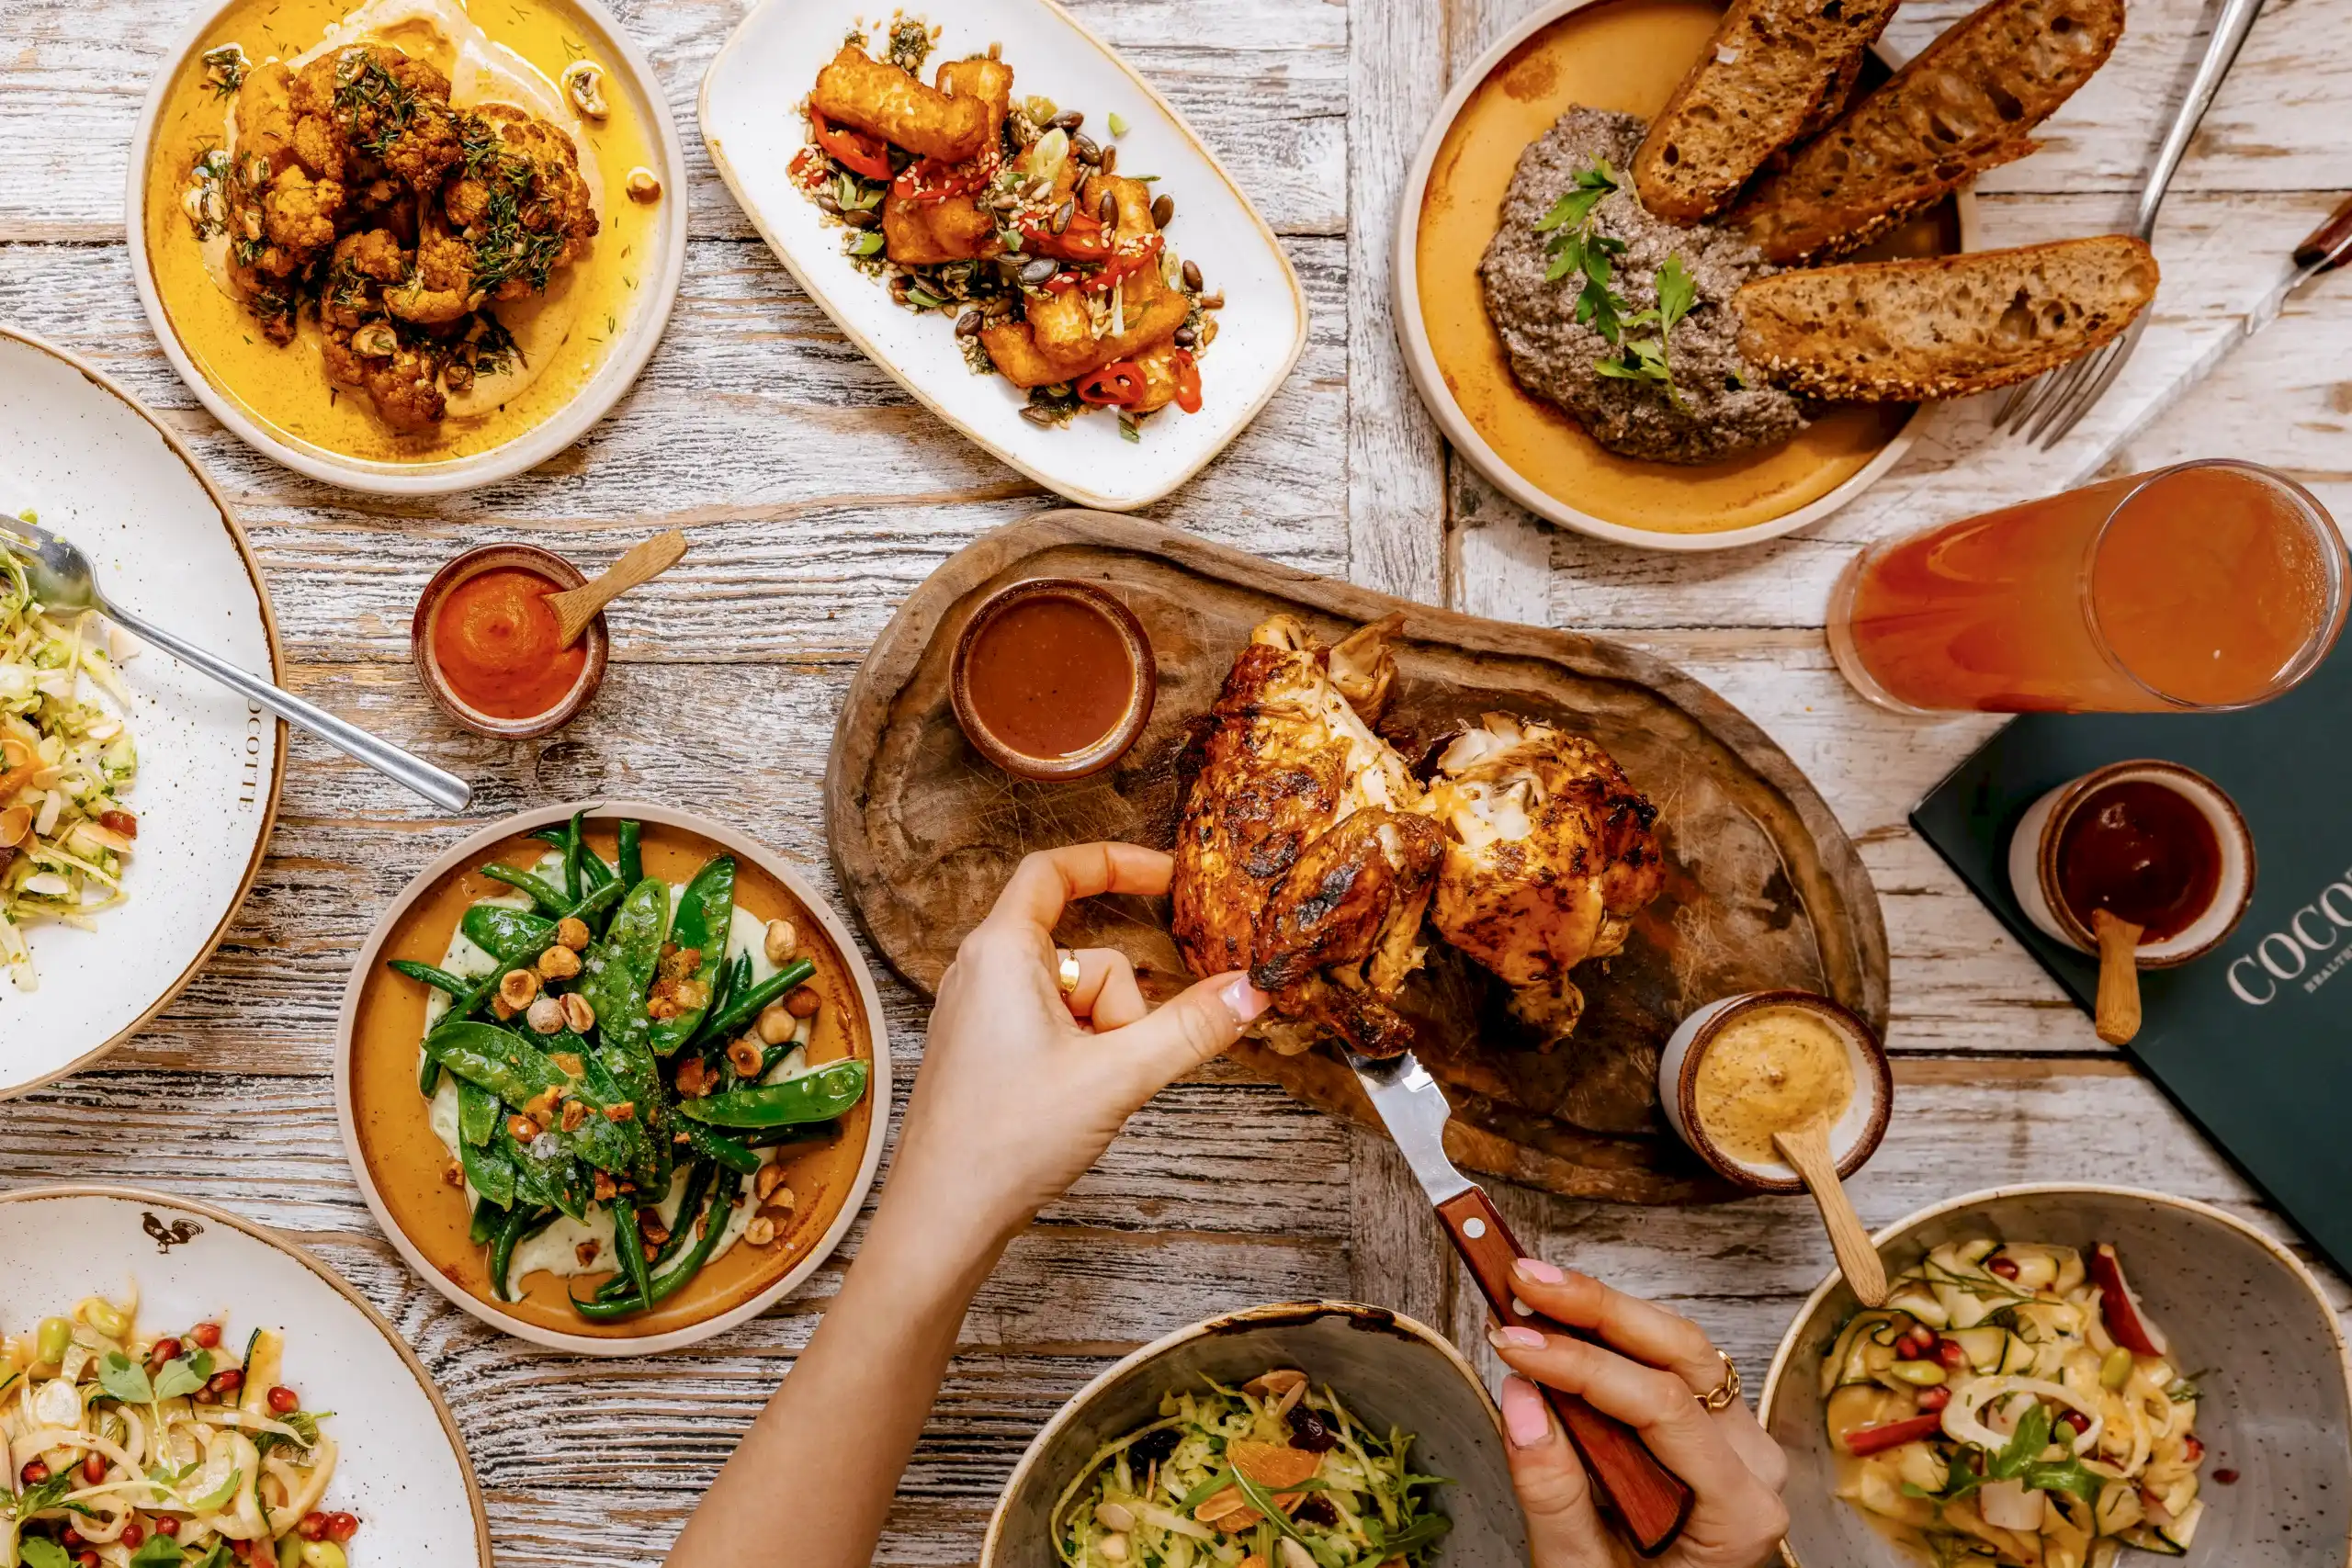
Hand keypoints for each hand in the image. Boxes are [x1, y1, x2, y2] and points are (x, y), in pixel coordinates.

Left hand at [883, 843, 1269, 1250]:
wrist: (944, 1218)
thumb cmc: (1008, 1142)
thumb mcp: (1118, 1077)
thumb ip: (1190, 1029)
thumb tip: (1251, 990)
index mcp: (1000, 952)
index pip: (1055, 870)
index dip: (1115, 864)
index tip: (1168, 877)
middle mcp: (981, 971)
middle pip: (1084, 954)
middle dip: (1122, 1003)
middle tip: (1123, 1057)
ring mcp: (979, 1015)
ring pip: (1074, 999)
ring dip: (1102, 1039)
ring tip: (1088, 1093)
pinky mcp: (984, 1053)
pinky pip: (1053, 1029)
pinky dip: (1081, 1055)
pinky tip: (1072, 1103)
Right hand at [1488, 1262, 1789, 1567]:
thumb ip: (1553, 1491)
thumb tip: (1521, 1398)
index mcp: (1739, 1511)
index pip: (1663, 1406)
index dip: (1584, 1365)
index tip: (1514, 1342)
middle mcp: (1753, 1466)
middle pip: (1683, 1356)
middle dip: (1597, 1309)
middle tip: (1525, 1279)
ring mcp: (1735, 1443)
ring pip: (1679, 1348)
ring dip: (1603, 1312)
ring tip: (1534, 1288)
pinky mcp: (1707, 1430)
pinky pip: (1667, 1365)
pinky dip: (1611, 1337)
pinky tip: (1562, 1321)